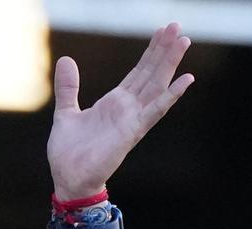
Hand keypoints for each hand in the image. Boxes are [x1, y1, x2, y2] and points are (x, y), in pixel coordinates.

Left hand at [48, 23, 194, 198]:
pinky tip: (186, 79)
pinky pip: (155, 110)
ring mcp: (132, 119)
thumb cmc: (69, 153)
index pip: (138, 72)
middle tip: (178, 26)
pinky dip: (171, 95)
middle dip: (164, 50)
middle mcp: (127, 108)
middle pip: (151, 73)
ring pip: (156, 85)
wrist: (68, 179)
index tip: (163, 31)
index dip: (150, 52)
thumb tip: (66, 59)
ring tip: (184, 41)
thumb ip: (68, 87)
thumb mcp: (65, 112)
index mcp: (114, 102)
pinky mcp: (132, 132)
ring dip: (170, 63)